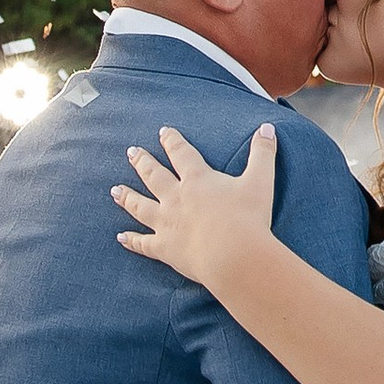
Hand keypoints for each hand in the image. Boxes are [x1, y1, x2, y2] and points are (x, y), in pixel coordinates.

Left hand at [114, 123, 276, 293]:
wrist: (235, 256)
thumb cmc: (249, 218)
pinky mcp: (165, 248)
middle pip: (154, 175)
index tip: (162, 131)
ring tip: (115, 190)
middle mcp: (176, 198)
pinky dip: (131, 240)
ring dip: (127, 197)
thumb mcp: (260, 181)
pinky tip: (121, 237)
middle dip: (142, 162)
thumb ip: (263, 153)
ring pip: (140, 206)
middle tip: (131, 152)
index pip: (181, 153)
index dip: (171, 140)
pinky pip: (143, 243)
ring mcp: (167, 223)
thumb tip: (268, 128)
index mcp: (197, 180)